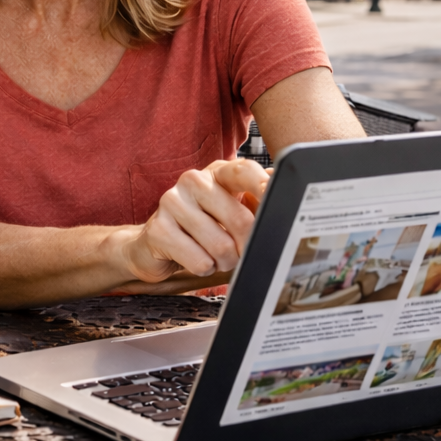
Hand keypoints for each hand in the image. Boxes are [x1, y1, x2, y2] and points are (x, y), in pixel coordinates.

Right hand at [118, 159, 267, 283]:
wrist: (155, 245)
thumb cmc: (201, 227)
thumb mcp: (231, 210)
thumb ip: (257, 200)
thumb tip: (285, 188)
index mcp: (217, 173)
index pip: (244, 171)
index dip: (263, 187)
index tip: (277, 203)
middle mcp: (193, 181)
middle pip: (240, 219)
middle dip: (246, 247)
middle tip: (240, 252)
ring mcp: (172, 202)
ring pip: (221, 246)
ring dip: (225, 262)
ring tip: (216, 257)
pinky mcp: (158, 229)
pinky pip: (199, 260)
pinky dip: (205, 269)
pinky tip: (196, 259)